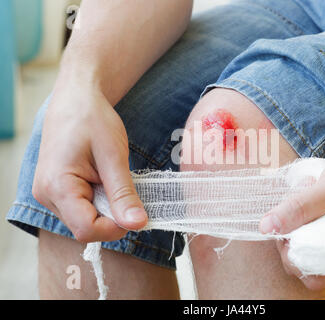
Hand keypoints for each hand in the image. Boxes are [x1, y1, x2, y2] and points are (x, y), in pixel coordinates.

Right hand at [32, 78, 147, 242]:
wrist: (76, 100)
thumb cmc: (93, 120)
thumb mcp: (114, 156)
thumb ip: (124, 193)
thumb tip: (138, 224)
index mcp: (57, 186)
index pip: (87, 230)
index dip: (115, 227)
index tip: (136, 211)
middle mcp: (46, 195)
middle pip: (86, 228)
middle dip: (112, 216)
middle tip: (124, 188)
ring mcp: (49, 194)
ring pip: (85, 221)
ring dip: (106, 208)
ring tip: (110, 178)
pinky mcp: (56, 191)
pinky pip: (81, 209)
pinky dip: (99, 202)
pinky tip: (103, 181)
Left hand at [259, 147, 324, 289]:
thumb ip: (301, 208)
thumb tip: (267, 227)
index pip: (312, 274)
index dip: (291, 255)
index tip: (286, 227)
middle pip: (304, 262)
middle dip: (291, 235)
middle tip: (295, 204)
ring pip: (303, 246)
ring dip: (296, 222)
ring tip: (307, 194)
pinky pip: (309, 232)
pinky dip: (303, 216)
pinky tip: (310, 194)